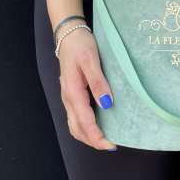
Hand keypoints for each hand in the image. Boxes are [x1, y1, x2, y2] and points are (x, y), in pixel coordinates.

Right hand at [58, 27, 116, 150]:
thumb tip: (106, 103)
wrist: (69, 34)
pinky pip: (76, 116)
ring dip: (89, 135)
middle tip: (111, 145)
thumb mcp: (91, 59)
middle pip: (77, 128)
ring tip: (106, 138)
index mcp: (72, 91)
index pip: (84, 121)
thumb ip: (98, 81)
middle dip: (93, 140)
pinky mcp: (72, 93)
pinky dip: (86, 126)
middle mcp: (68, 97)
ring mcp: (68, 96)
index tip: (110, 144)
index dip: (97, 135)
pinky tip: (98, 123)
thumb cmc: (80, 45)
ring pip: (75, 125)